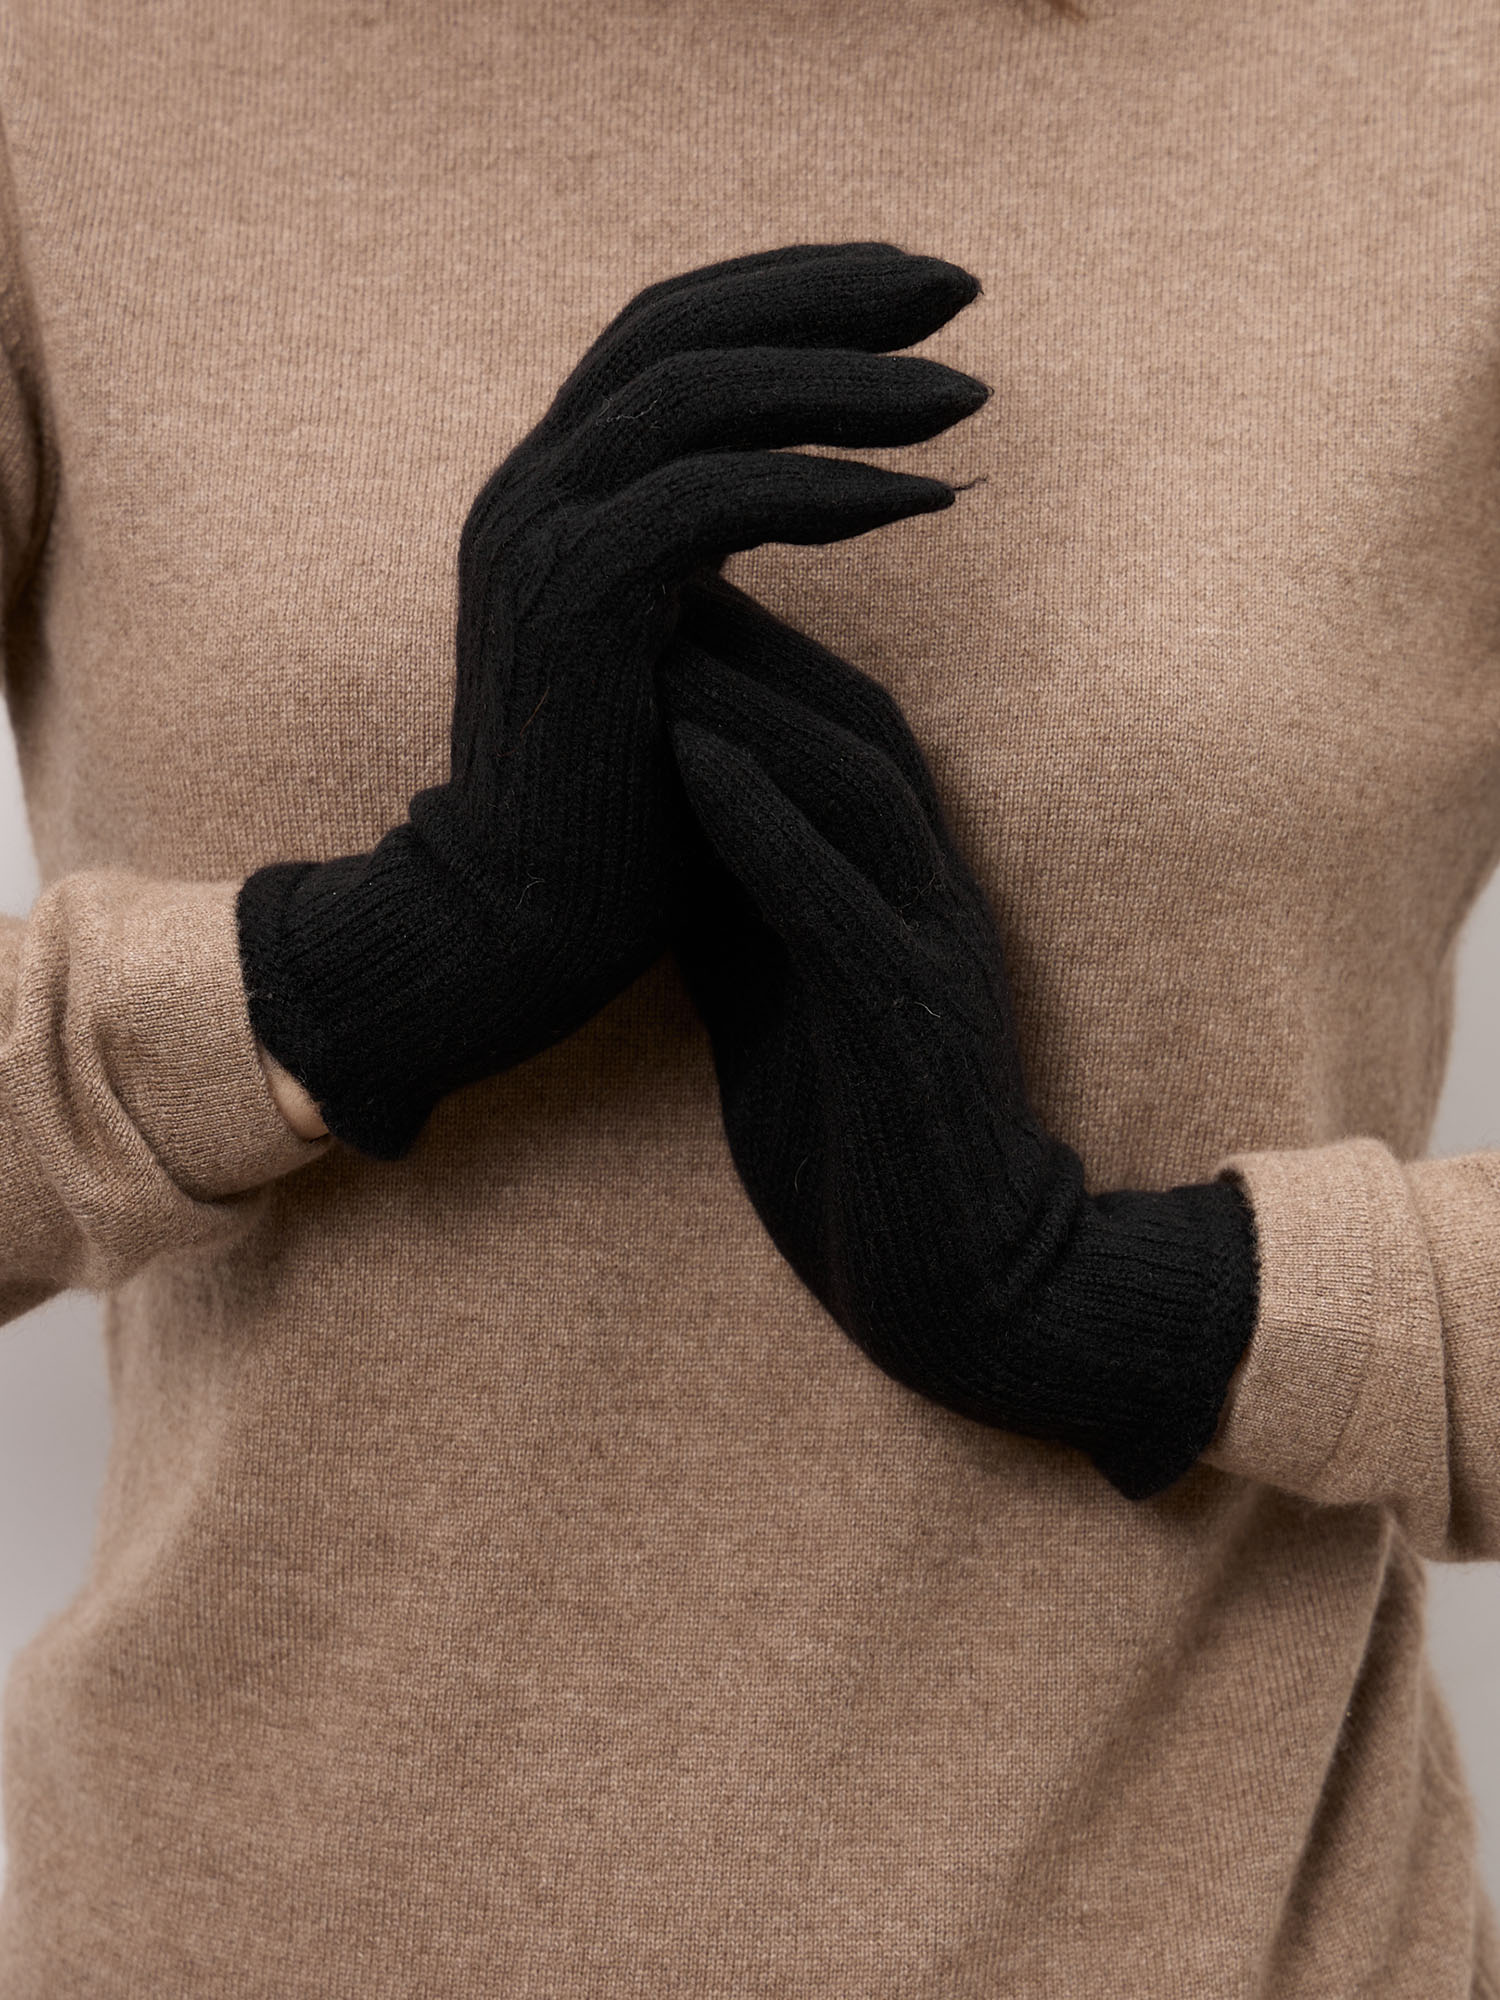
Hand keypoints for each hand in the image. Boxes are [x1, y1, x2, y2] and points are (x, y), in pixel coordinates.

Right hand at [237, 242, 989, 1157]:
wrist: (516, 930)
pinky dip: (826, 487)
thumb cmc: (616, 809)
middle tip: (964, 286)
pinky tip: (922, 500)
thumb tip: (812, 484)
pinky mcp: (574, 601)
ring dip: (846, 382)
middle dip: (831, 294)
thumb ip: (706, 554)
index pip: (669, 333)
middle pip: (682, 326)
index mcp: (554, 487)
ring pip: (700, 393)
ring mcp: (539, 534)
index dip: (793, 292)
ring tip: (969, 396)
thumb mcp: (668, 650)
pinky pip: (714, 500)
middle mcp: (532, 486)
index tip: (914, 293)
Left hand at [659, 579, 1257, 1500]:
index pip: (817, 730)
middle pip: (845, 719)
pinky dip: (769, 820)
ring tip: (657, 616)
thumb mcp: (774, 986)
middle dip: (746, 629)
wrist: (952, 1277)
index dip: (731, 641)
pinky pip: (841, 900)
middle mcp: (917, 888)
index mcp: (882, 880)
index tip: (637, 573)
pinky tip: (695, 755)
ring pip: (855, 783)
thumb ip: (734, 893)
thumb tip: (659, 799)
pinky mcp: (907, 1023)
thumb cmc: (857, 1125)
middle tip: (649, 542)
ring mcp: (923, 948)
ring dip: (755, 695)